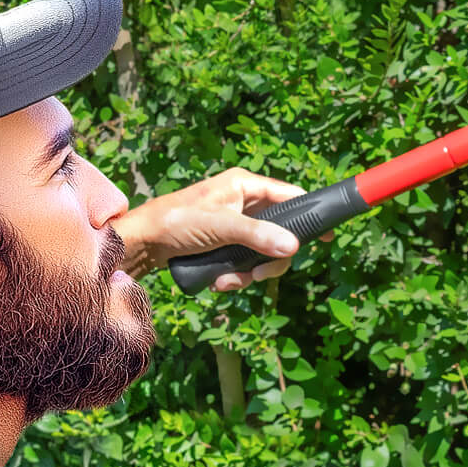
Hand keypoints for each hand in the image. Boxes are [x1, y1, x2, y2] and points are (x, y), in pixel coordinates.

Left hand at [113, 167, 332, 291]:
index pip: (290, 195)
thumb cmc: (176, 222)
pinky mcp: (225, 244)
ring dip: (249, 272)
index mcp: (245, 185)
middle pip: (280, 232)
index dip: (310, 213)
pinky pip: (245, 262)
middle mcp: (244, 202)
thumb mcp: (220, 227)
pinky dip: (236, 275)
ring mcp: (235, 225)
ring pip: (263, 252)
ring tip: (227, 281)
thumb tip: (294, 247)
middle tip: (259, 275)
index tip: (327, 235)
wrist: (140, 243)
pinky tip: (218, 281)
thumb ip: (258, 236)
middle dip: (270, 259)